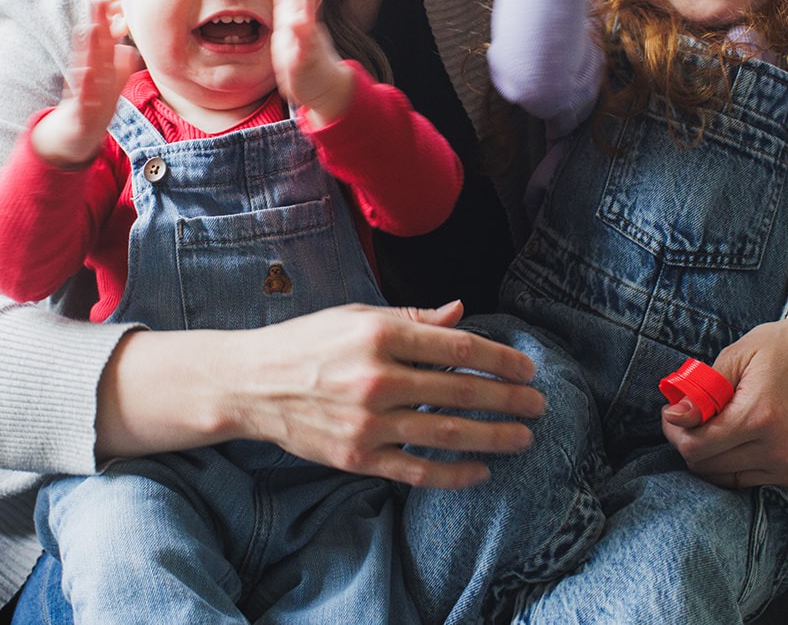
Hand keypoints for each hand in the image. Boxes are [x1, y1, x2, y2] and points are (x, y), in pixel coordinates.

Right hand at [31, 0, 138, 165]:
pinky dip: (86, 85)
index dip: (105, 21)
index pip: (102, 42)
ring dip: (89, 48)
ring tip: (92, 28)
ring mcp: (83, 94)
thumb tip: (127, 50)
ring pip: (87, 67)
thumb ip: (117, 69)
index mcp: (95, 70)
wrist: (73, 139)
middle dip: (96, 25)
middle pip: (93, 48)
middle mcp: (87, 78)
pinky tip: (88, 72)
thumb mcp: (106, 88)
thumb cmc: (91, 109)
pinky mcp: (80, 113)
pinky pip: (84, 97)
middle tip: (98, 1)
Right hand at [96, 301, 547, 487]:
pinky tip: (480, 472)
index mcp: (380, 334)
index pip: (458, 348)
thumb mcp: (357, 315)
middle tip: (539, 405)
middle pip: (461, 393)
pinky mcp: (356, 457)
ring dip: (493, 438)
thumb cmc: (306, 342)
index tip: (528, 368)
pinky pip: (415, 470)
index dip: (500, 359)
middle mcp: (377, 378)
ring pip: (446, 434)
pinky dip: (452, 474)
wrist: (249, 384)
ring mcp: (367, 422)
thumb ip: (413, 318)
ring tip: (523, 438)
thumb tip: (461, 313)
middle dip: (508, 400)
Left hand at [270, 0, 351, 126]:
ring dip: (301, 0)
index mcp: (299, 16)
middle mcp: (305, 26)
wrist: (326, 88)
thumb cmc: (308, 53)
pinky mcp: (304, 66)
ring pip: (303, 20)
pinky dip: (301, 40)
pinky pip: (302, 52)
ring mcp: (307, 45)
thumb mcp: (300, 24)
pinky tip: (297, 26)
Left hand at [661, 304, 787, 487]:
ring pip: (723, 478)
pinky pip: (746, 480)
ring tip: (715, 424)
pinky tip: (736, 436)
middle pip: (706, 466)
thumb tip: (674, 417)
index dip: (675, 432)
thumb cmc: (782, 348)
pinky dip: (732, 463)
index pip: (696, 447)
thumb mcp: (737, 355)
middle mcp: (777, 449)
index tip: (671, 414)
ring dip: (710, 455)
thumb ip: (702, 390)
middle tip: (689, 416)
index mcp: (759, 417)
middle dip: (689, 442)